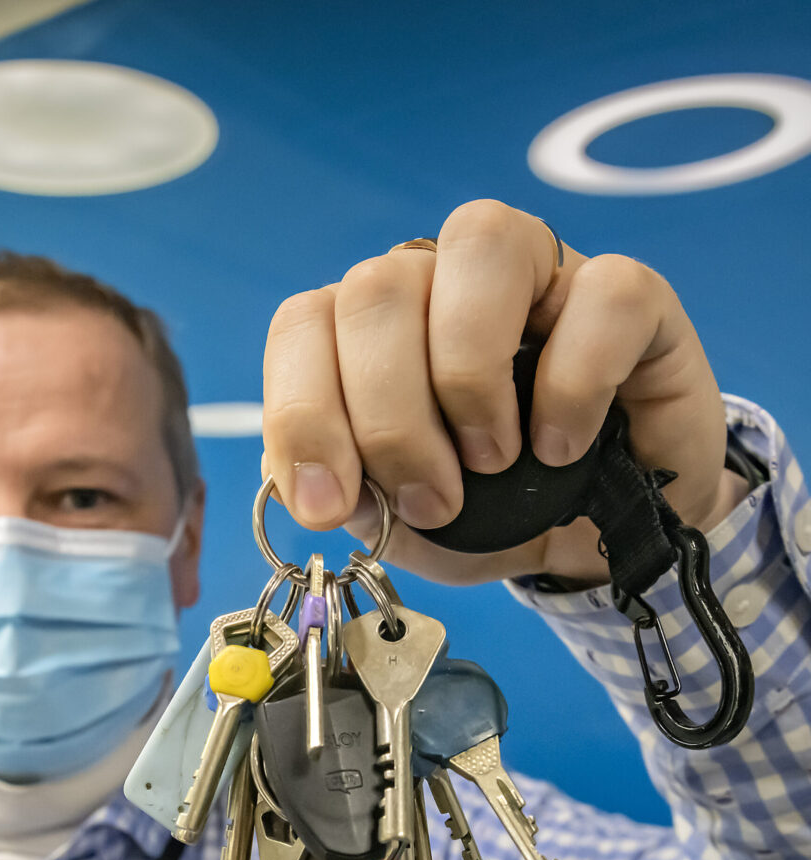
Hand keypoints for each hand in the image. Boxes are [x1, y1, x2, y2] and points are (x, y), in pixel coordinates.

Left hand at [261, 199, 747, 584]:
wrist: (598, 541)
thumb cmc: (490, 515)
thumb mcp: (403, 525)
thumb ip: (352, 497)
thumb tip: (314, 485)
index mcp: (370, 328)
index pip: (303, 323)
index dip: (303, 414)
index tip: (330, 506)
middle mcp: (443, 280)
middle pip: (376, 289)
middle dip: (389, 419)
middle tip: (433, 502)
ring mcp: (539, 274)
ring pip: (479, 242)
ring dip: (468, 374)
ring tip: (492, 461)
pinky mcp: (632, 296)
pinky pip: (603, 296)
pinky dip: (572, 384)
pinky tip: (562, 447)